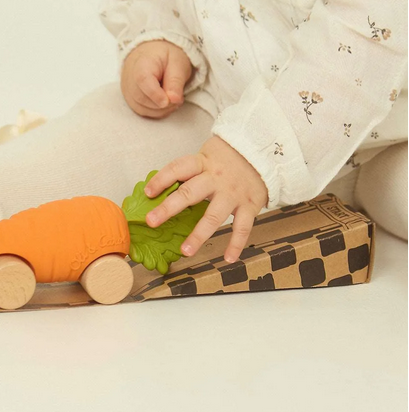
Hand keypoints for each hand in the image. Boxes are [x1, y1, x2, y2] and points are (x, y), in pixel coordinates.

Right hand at [121, 40, 192, 118]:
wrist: (152, 54)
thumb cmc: (166, 57)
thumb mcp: (178, 63)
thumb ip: (176, 81)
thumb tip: (174, 99)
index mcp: (141, 63)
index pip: (143, 81)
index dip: (155, 94)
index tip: (168, 101)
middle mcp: (129, 79)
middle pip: (142, 99)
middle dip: (163, 104)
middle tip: (178, 97)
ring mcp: (128, 92)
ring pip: (143, 109)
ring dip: (161, 109)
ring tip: (172, 98)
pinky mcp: (131, 101)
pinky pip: (143, 112)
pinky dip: (156, 112)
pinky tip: (165, 103)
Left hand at [144, 137, 268, 262]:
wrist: (264, 153)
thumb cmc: (227, 159)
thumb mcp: (206, 156)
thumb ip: (188, 172)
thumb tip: (159, 191)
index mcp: (202, 163)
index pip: (178, 168)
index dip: (162, 179)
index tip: (148, 193)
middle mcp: (216, 178)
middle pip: (190, 193)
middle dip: (169, 208)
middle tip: (152, 221)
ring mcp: (233, 193)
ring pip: (214, 216)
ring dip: (199, 235)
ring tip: (185, 251)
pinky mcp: (250, 205)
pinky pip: (243, 227)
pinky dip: (236, 244)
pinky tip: (228, 258)